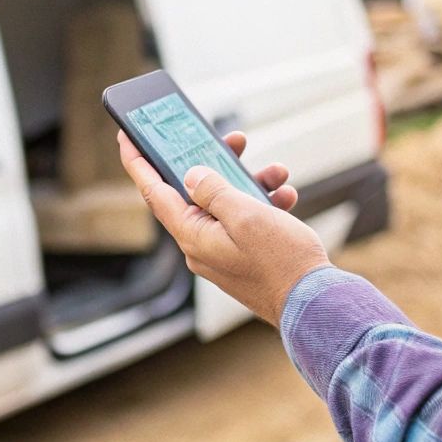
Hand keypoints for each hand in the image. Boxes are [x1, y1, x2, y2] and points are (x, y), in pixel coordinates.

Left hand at [118, 130, 331, 325]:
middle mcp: (201, 246)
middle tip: (230, 140)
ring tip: (276, 173)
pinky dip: (263, 205)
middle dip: (215, 162)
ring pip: (227, 204)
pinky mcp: (242, 257)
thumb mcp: (244, 215)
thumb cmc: (281, 262)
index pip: (154, 192)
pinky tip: (286, 195)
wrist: (315, 305)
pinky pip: (245, 222)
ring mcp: (222, 253)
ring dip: (251, 183)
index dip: (139, 161)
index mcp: (192, 236)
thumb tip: (190, 176)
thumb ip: (213, 190)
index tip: (126, 137)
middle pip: (195, 193)